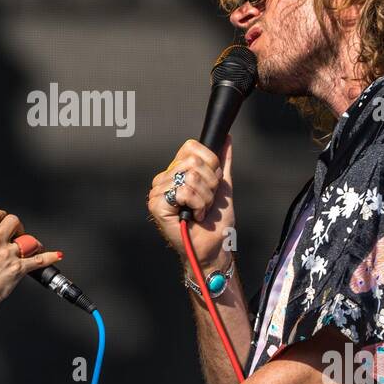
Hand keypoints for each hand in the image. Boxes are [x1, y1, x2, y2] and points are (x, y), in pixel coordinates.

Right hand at [0, 209, 63, 318]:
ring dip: (33, 243)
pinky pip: (39, 260)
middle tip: (18, 233)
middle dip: (18, 226)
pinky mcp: (18, 269)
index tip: (3, 219)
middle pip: (13, 221)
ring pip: (28, 239)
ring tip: (34, 247)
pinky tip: (55, 255)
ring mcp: (8, 255)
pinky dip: (50, 257)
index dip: (0, 215)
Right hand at [146, 133, 235, 269]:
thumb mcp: (223, 186)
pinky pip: (183, 191)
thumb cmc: (216, 221)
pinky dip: (197, 205)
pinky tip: (193, 216)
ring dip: (205, 198)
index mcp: (177, 171)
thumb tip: (226, 138)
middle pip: (194, 161)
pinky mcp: (156, 205)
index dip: (210, 162)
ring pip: (191, 178)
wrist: (213, 246)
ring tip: (201, 210)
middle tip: (206, 202)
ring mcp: (158, 191)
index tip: (213, 183)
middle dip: (210, 184)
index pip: (191, 147)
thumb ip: (223, 162)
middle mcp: (165, 178)